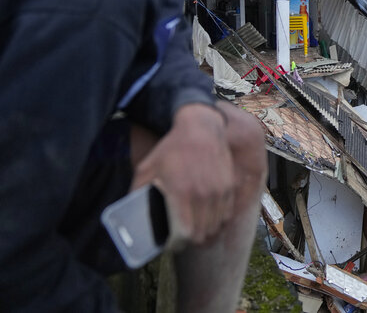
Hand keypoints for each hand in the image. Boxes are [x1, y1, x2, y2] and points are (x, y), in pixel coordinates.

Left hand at [131, 103, 232, 244]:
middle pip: (202, 234)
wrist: (201, 128)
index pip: (185, 233)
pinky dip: (218, 221)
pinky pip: (227, 214)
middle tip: (181, 239)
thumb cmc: (171, 149)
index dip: (177, 244)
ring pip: (216, 227)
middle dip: (191, 241)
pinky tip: (208, 219)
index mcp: (182, 193)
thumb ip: (137, 192)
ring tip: (195, 231)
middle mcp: (204, 195)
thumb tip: (130, 215)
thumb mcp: (146, 168)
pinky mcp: (230, 186)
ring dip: (205, 233)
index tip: (170, 244)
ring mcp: (220, 191)